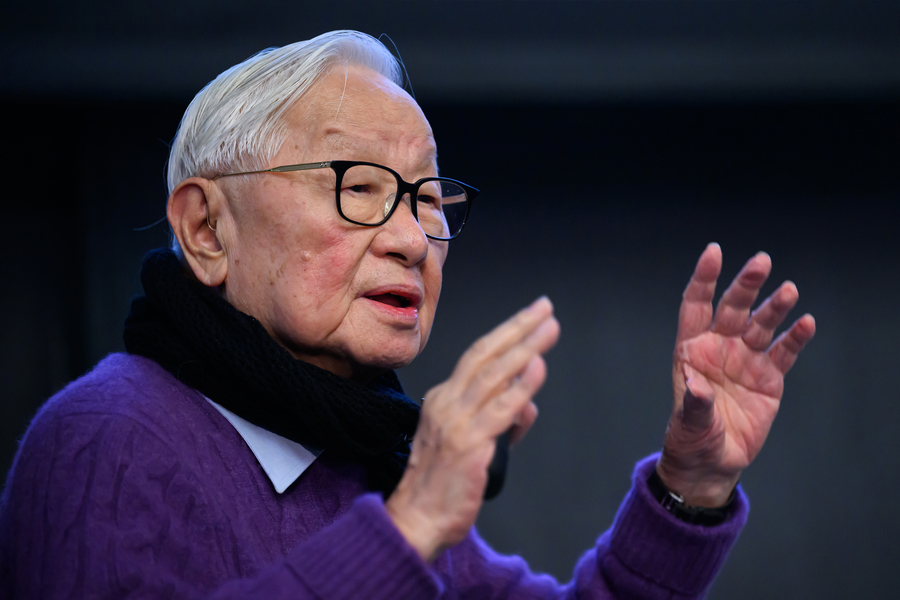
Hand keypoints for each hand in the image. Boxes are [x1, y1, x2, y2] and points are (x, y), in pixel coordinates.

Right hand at [385, 297, 559, 560]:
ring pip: (493, 374)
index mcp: (442, 399)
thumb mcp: (473, 443)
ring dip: (525, 347)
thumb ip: (501, 421)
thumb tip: (528, 404)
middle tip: (544, 307)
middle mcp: (446, 403)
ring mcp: (455, 422)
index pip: (477, 358)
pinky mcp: (468, 444)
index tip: (530, 317)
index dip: (506, 334)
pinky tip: (538, 368)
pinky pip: (500, 409)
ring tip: (550, 328)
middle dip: (517, 327)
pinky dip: (521, 385)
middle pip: (484, 353)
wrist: (416, 520)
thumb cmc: (443, 485)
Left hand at [657, 243, 815, 506]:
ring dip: (774, 307)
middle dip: (746, 285)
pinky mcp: (769, 378)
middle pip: (733, 308)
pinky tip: (805, 323)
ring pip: (761, 325)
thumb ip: (694, 404)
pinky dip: (794, 337)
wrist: (713, 462)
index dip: (704, 278)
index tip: (714, 252)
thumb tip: (696, 387)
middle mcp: (719, 348)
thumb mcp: (689, 424)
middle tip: (762, 262)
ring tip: (787, 291)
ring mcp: (745, 360)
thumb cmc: (692, 438)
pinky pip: (783, 352)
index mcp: (692, 351)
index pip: (696, 305)